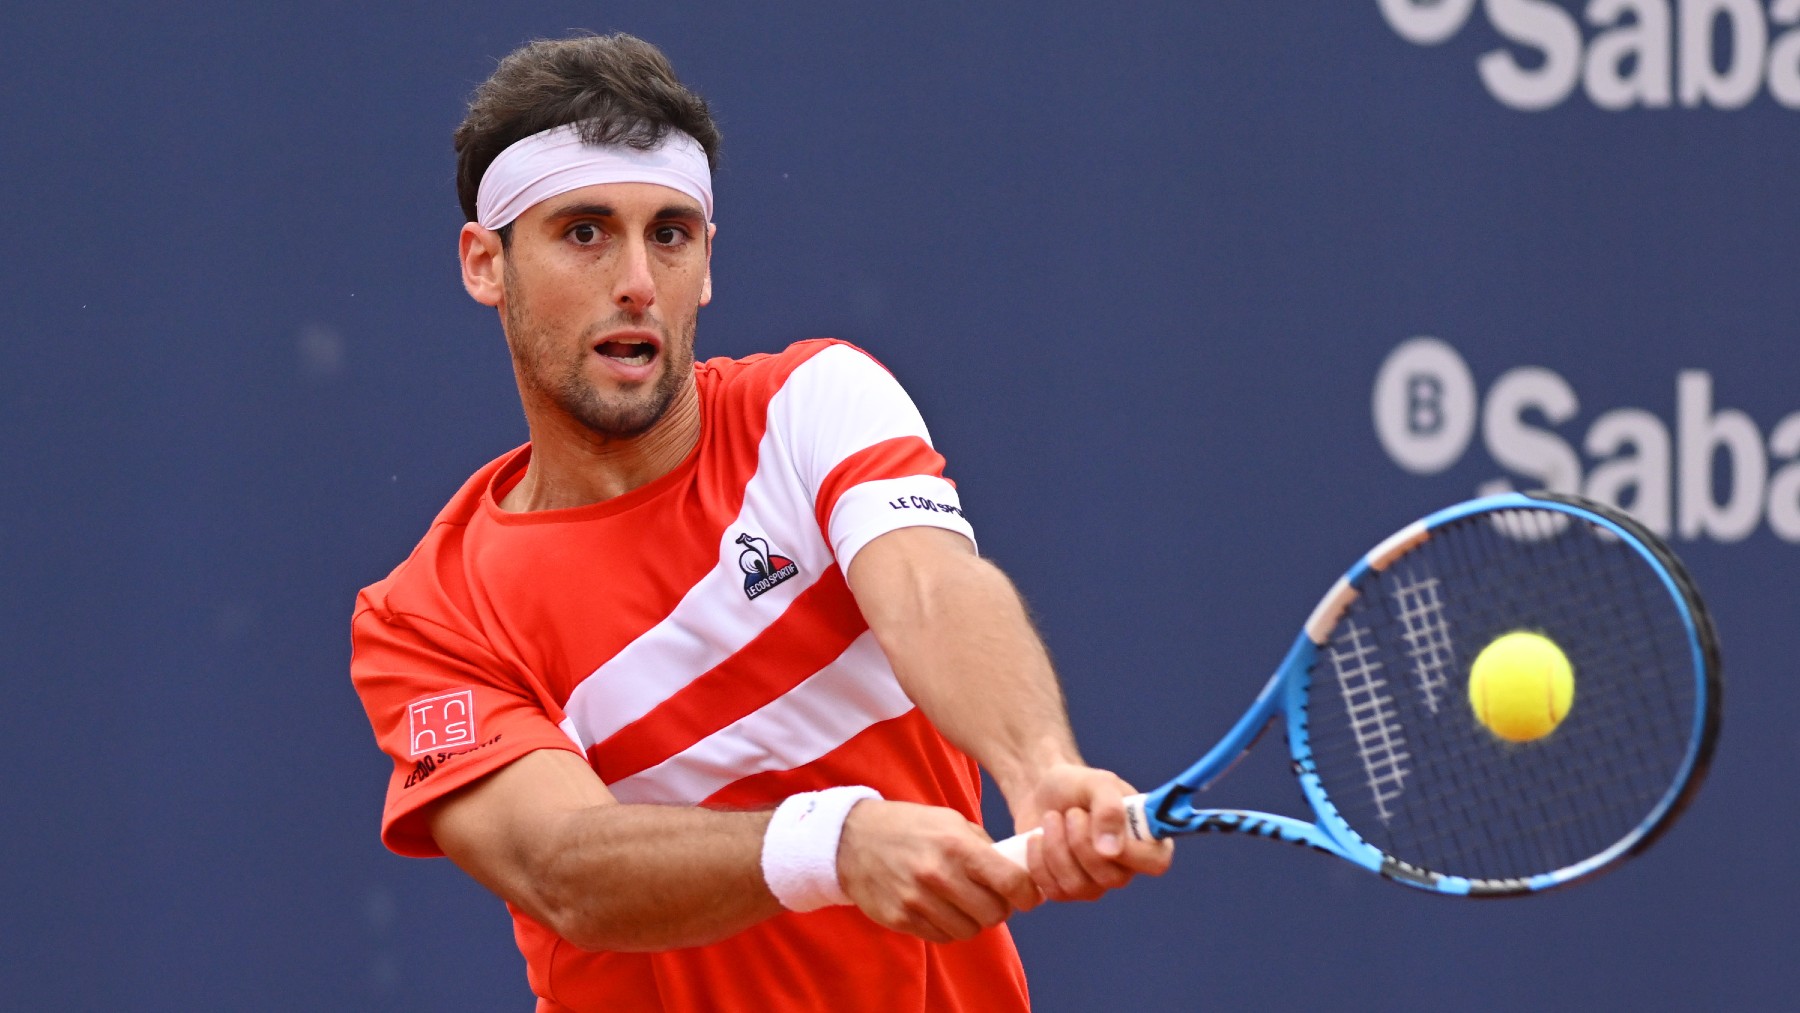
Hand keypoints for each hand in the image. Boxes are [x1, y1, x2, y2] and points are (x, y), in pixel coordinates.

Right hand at [837, 799, 1043, 942]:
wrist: (853, 839)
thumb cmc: (911, 827)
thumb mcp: (951, 821)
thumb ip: (985, 848)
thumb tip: (1019, 873)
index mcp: (957, 846)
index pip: (1011, 882)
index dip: (1027, 894)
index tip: (1027, 895)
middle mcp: (939, 875)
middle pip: (993, 914)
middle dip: (999, 908)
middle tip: (990, 897)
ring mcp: (917, 900)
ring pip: (969, 930)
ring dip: (972, 920)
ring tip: (961, 901)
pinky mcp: (901, 919)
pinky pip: (942, 937)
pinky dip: (947, 926)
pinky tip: (938, 907)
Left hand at [1014, 763, 1173, 901]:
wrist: (1040, 793)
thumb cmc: (1076, 786)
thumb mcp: (1097, 782)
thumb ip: (1110, 808)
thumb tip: (1111, 851)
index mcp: (1145, 839)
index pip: (1156, 862)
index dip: (1131, 851)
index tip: (1100, 823)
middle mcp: (1124, 868)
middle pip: (1111, 878)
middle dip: (1081, 842)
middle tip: (1071, 812)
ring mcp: (1095, 884)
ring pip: (1077, 886)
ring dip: (1056, 847)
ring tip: (1051, 819)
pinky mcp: (1065, 890)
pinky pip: (1052, 891)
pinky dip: (1038, 861)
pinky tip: (1036, 838)